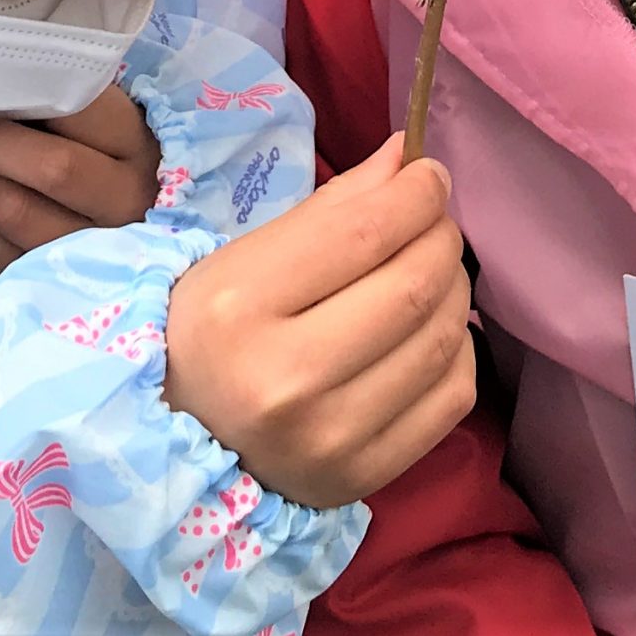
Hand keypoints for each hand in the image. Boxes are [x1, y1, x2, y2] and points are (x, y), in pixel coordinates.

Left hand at [0, 86, 161, 275]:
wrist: (132, 224)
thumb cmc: (105, 158)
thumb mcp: (106, 123)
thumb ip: (66, 103)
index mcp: (140, 145)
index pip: (82, 108)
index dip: (25, 93)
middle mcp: (128, 200)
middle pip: (53, 167)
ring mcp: (96, 247)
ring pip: (16, 211)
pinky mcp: (55, 281)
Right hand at [164, 135, 473, 508]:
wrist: (178, 441)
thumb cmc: (214, 332)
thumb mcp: (249, 257)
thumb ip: (337, 205)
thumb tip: (411, 159)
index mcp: (242, 306)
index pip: (366, 232)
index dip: (417, 194)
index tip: (429, 176)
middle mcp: (286, 379)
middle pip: (414, 286)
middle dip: (441, 238)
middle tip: (434, 223)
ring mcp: (330, 437)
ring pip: (442, 339)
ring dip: (454, 289)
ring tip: (433, 272)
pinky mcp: (364, 475)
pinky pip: (453, 397)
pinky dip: (458, 350)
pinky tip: (429, 332)